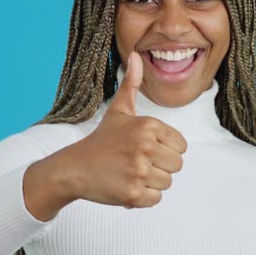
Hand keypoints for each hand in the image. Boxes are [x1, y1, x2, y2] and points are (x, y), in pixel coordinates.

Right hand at [64, 51, 187, 208]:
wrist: (74, 168)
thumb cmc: (101, 140)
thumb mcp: (119, 110)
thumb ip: (132, 84)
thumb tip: (136, 55)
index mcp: (147, 126)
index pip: (181, 146)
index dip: (165, 150)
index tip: (144, 149)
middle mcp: (145, 146)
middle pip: (177, 166)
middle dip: (159, 168)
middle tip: (135, 163)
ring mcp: (138, 170)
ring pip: (167, 183)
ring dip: (150, 183)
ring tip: (129, 174)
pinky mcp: (132, 193)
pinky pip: (155, 199)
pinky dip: (142, 198)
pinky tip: (125, 186)